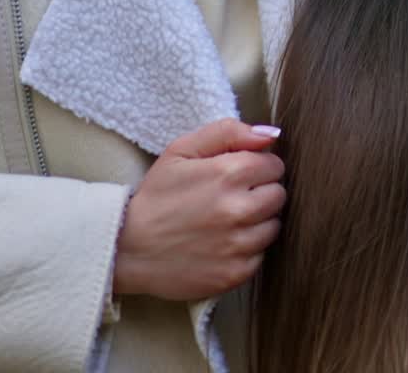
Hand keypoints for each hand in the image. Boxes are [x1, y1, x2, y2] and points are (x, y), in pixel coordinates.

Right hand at [112, 118, 285, 301]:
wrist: (127, 247)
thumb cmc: (157, 194)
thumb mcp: (182, 149)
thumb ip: (228, 132)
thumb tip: (271, 135)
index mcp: (229, 173)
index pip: (275, 165)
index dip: (258, 167)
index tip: (239, 174)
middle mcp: (239, 210)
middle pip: (279, 195)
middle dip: (262, 192)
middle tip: (234, 197)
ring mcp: (238, 245)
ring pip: (274, 226)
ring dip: (258, 221)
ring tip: (228, 220)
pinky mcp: (234, 274)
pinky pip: (260, 256)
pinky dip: (247, 249)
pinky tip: (224, 243)